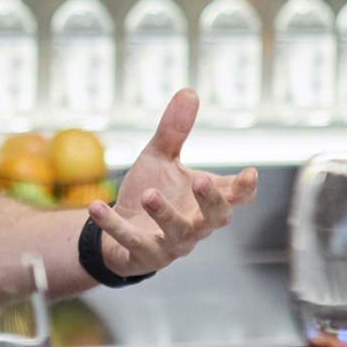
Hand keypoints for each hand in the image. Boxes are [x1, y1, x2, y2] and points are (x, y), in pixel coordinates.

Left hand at [89, 90, 258, 278]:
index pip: (236, 198)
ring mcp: (172, 243)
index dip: (245, 189)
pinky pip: (131, 241)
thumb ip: (175, 131)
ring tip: (149, 194)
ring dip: (164, 213)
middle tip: (201, 179)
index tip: (250, 174)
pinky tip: (96, 206)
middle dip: (211, 201)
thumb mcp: (160, 158)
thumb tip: (189, 91)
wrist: (118, 230)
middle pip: (217, 219)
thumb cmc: (150, 193)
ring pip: (177, 233)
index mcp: (204, 200)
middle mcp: (196, 224)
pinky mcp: (144, 255)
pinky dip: (113, 225)